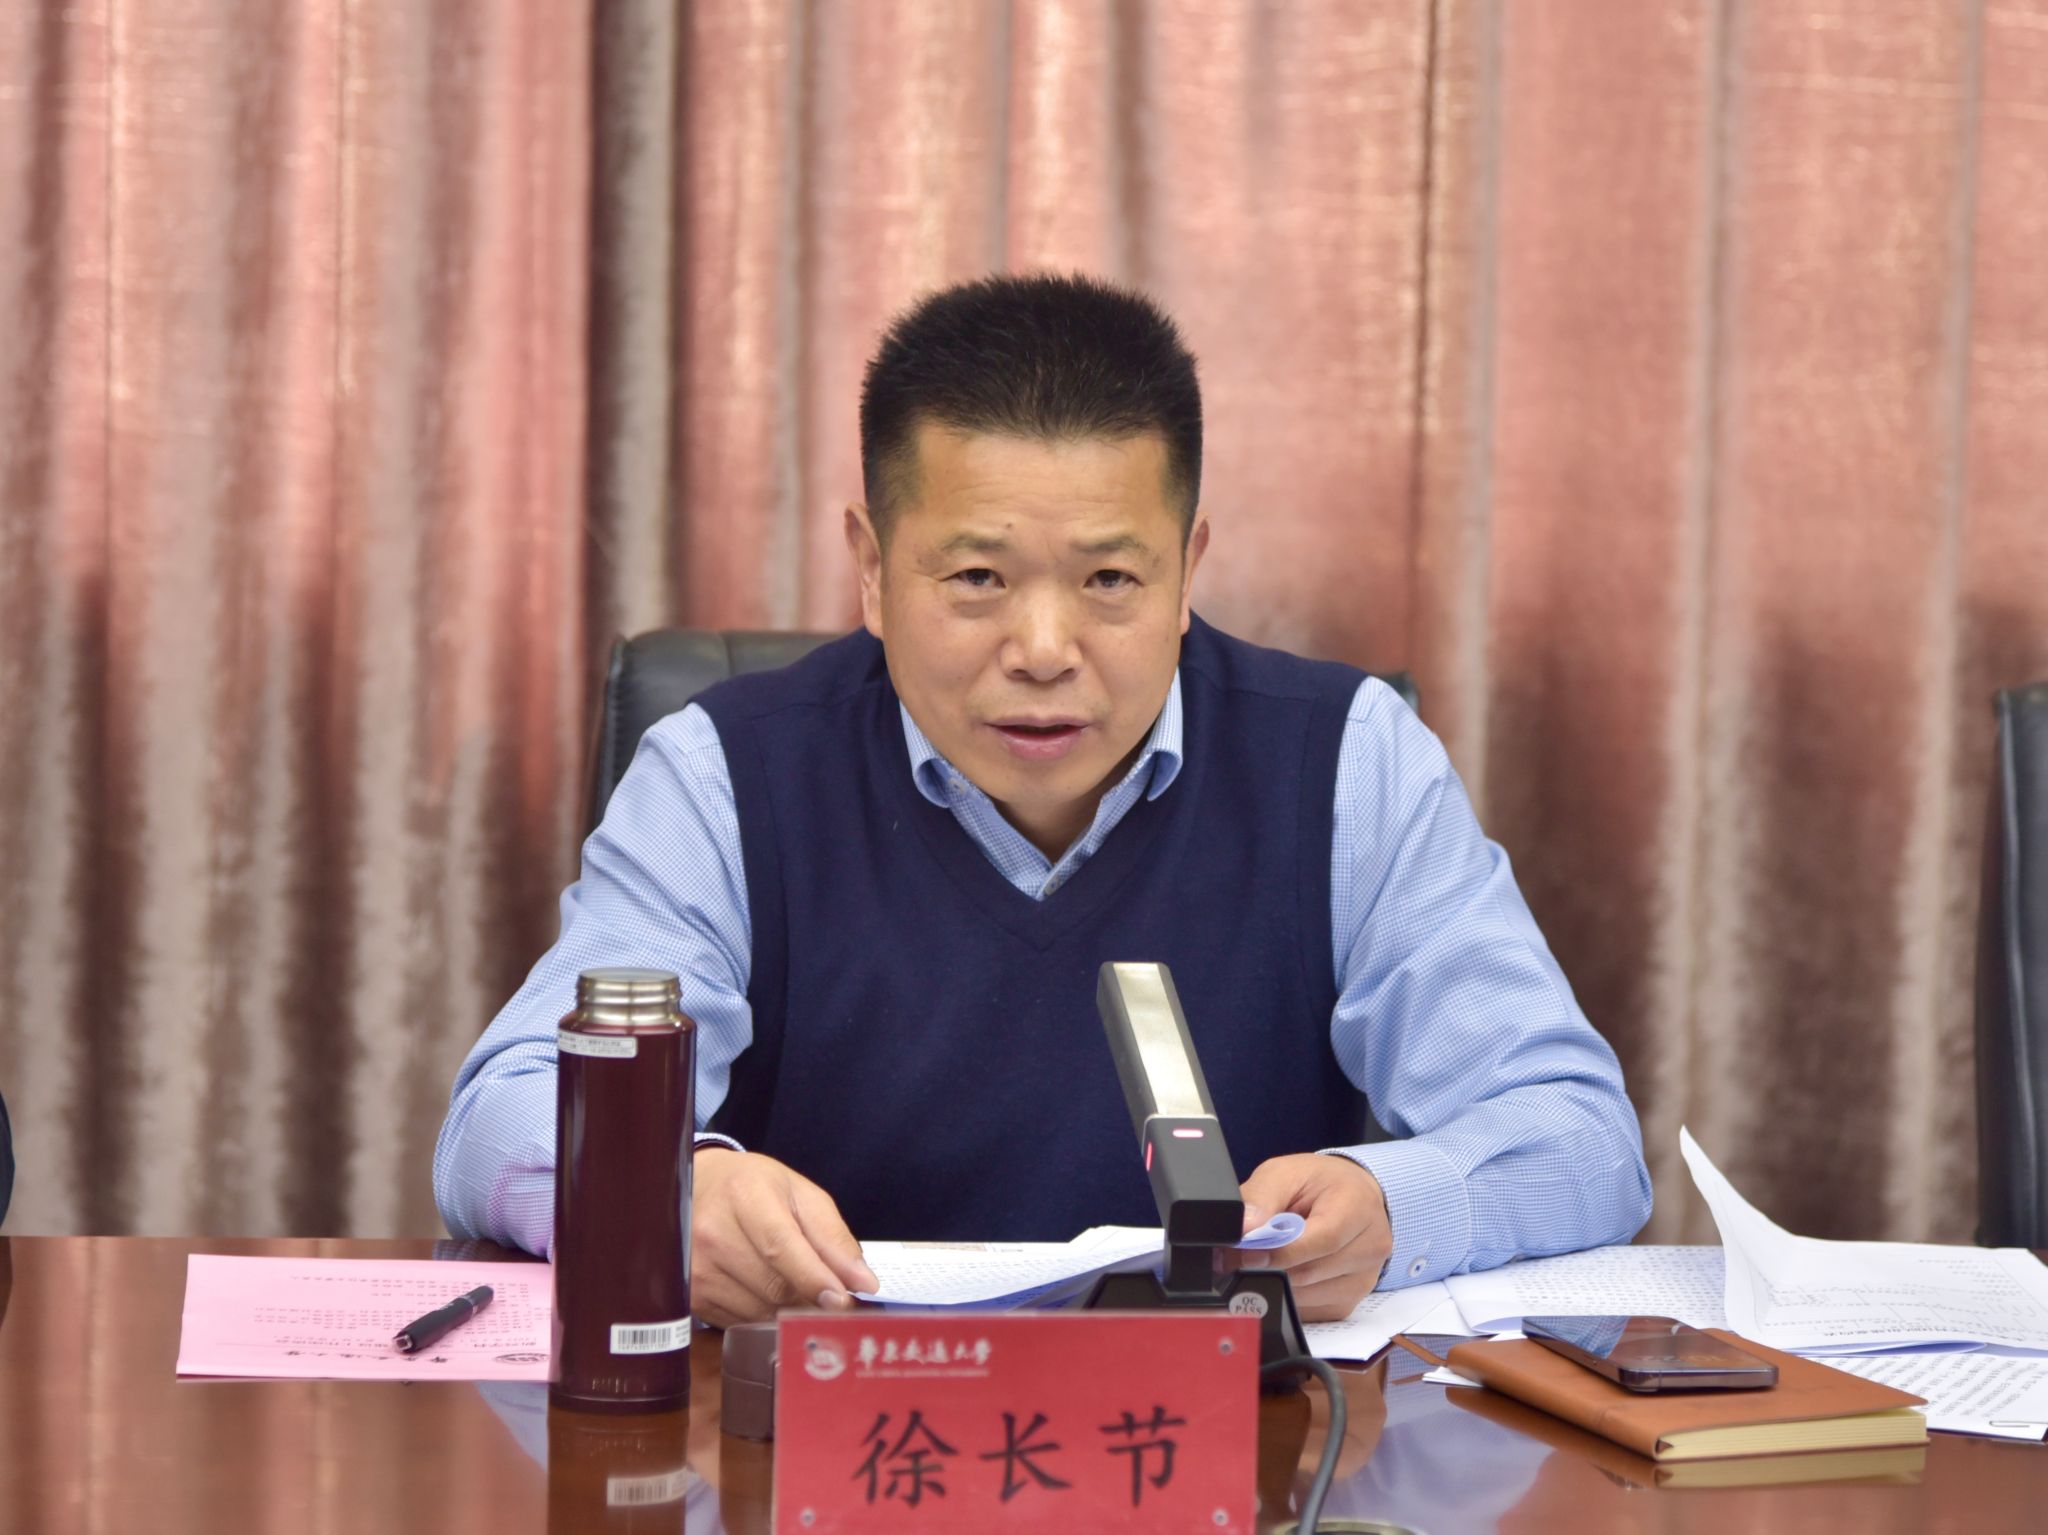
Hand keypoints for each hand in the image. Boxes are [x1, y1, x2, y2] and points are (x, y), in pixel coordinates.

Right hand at [691, 1149, 877, 1327]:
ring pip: (760, 1311)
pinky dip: (765, 1317)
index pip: (780, 1246)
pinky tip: (769, 1296)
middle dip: (811, 1300)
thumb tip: (863, 1282)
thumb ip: (832, 1237)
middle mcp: (712, 1233)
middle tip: (835, 1302)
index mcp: (745, 1196)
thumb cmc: (754, 1188)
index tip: (842, 1300)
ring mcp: (696, 1268)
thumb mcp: (800, 1194)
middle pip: (774, 1287)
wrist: (696, 1188)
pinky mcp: (691, 1296)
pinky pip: (741, 1323)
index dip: (814, 1277)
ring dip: (790, 1312)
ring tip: (800, 1293)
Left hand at [1228, 1153, 1391, 1322]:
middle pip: (1311, 1272)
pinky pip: (1309, 1311)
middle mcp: (1371, 1247)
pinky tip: (1285, 1271)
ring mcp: (1364, 1279)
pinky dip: (1289, 1295)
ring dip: (1278, 1281)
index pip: (1323, 1240)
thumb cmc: (1318, 1184)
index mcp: (1359, 1208)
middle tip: (1239, 1256)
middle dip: (1270, 1266)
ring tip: (1265, 1258)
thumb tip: (1243, 1228)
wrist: (1351, 1198)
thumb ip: (1262, 1197)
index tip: (1248, 1251)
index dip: (1282, 1251)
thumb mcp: (1286, 1173)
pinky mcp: (1351, 1302)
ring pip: (1306, 1296)